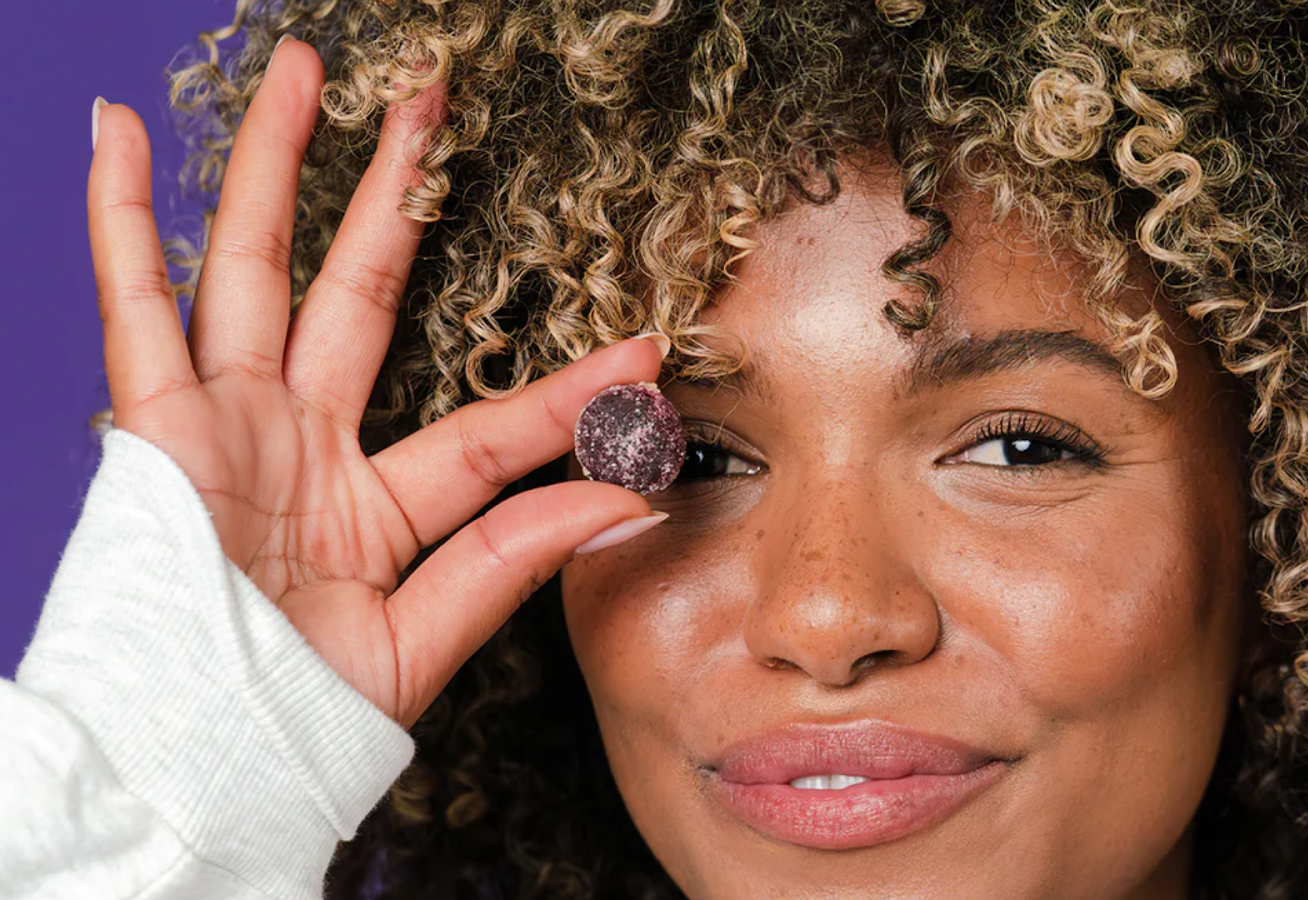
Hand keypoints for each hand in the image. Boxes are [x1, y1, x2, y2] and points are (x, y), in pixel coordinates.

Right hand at [86, 38, 667, 728]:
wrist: (194, 767)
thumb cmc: (299, 722)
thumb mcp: (426, 638)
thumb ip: (517, 557)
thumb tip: (633, 498)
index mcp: (376, 507)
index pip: (487, 429)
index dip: (566, 396)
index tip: (648, 353)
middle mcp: (302, 444)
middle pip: (358, 292)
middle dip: (395, 197)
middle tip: (433, 105)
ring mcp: (227, 424)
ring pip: (252, 268)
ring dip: (274, 167)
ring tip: (305, 72)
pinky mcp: (155, 430)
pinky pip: (134, 309)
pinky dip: (119, 221)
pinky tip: (120, 134)